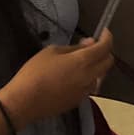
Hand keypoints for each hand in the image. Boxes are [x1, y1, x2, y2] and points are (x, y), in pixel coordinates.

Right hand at [0, 29, 114, 126]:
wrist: (24, 101)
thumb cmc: (34, 73)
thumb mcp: (52, 52)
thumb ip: (74, 48)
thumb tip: (89, 44)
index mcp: (83, 61)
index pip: (105, 47)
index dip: (107, 37)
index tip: (104, 32)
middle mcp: (90, 76)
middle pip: (108, 62)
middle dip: (105, 52)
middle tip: (93, 46)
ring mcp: (85, 90)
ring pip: (100, 75)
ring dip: (96, 66)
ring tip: (81, 62)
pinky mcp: (78, 101)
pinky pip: (90, 86)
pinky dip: (88, 78)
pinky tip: (74, 76)